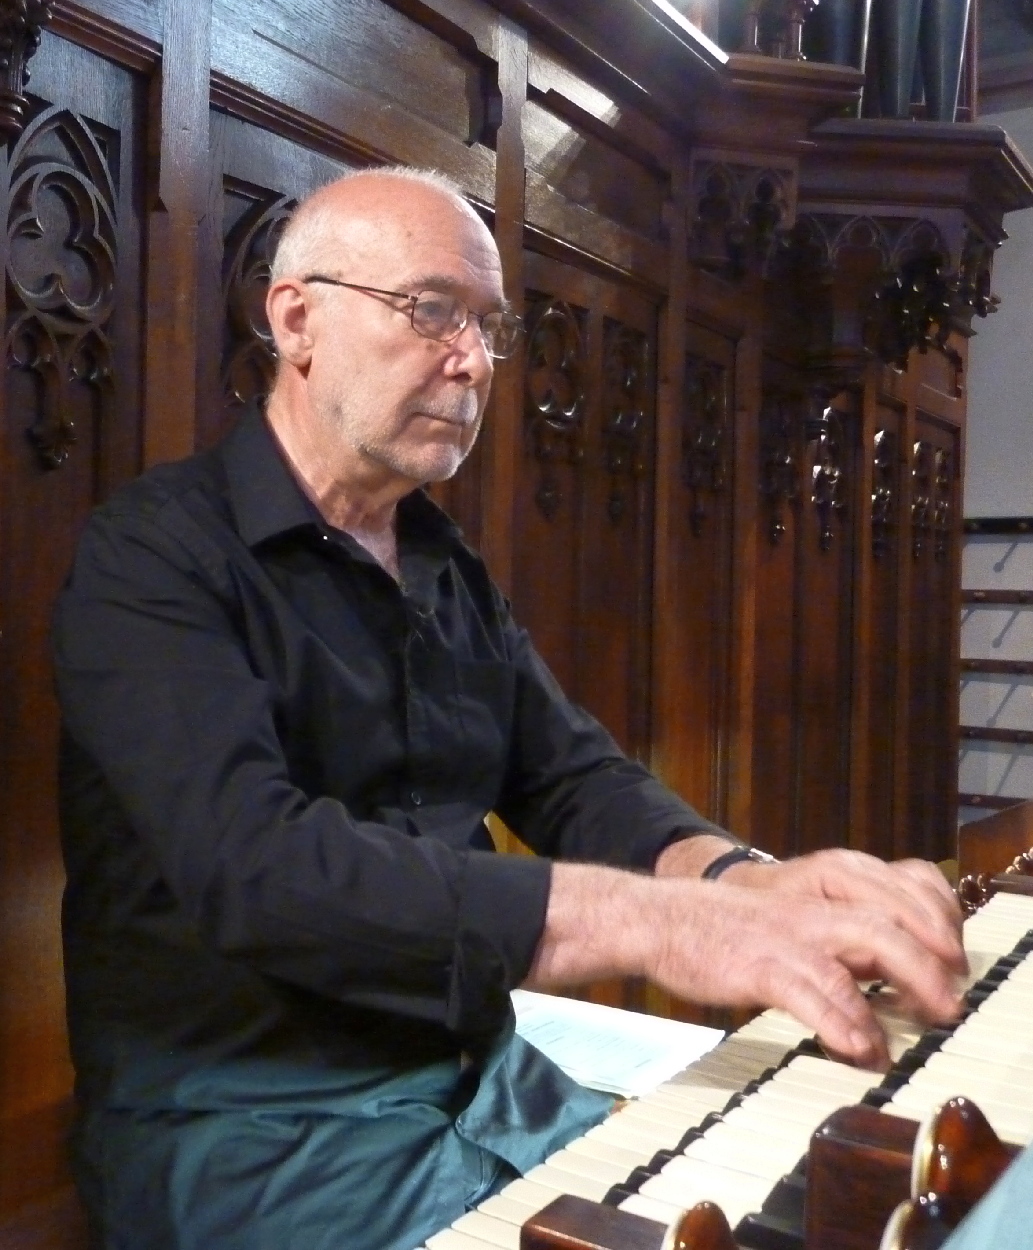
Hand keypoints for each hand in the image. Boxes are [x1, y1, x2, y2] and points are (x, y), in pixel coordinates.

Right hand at [645, 876, 963, 1069]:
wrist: (656, 919)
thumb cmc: (716, 928)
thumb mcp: (781, 925)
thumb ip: (825, 945)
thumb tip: (872, 980)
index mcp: (815, 902)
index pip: (890, 903)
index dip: (930, 930)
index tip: (952, 967)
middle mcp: (809, 913)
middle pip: (888, 925)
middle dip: (927, 965)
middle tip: (949, 1006)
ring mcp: (785, 936)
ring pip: (860, 950)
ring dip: (901, 989)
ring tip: (917, 1030)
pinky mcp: (757, 966)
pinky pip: (810, 991)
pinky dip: (840, 1022)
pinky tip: (857, 1049)